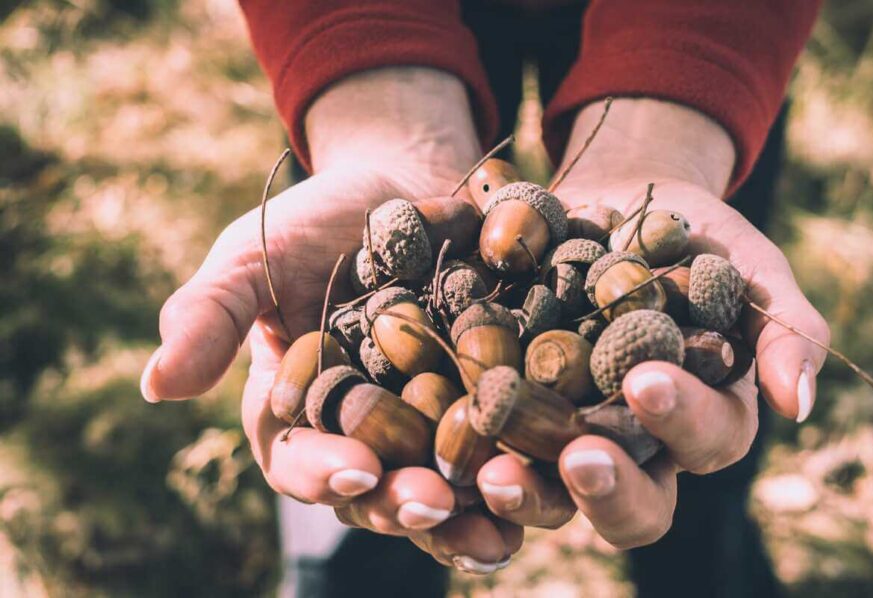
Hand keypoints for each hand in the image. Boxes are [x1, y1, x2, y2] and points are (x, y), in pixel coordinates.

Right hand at [140, 68, 521, 570]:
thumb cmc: (318, 223)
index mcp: (301, 414)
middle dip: (403, 504)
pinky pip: (508, 448)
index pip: (299, 461)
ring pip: (447, 486)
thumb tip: (156, 385)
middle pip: (379, 490)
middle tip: (432, 505)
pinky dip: (527, 467)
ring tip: (500, 526)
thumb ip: (210, 314)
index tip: (353, 471)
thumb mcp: (256, 255)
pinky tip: (554, 480)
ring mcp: (432, 425)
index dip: (323, 473)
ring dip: (471, 513)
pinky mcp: (492, 403)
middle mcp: (366, 434)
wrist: (406, 183)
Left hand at [479, 99, 829, 548]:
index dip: (682, 420)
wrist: (610, 200)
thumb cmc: (694, 234)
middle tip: (581, 458)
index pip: (707, 441)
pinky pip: (486, 453)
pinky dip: (466, 460)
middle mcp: (635, 447)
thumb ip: (784, 327)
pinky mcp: (505, 417)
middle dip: (609, 486)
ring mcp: (566, 438)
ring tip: (497, 475)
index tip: (647, 380)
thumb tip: (799, 405)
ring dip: (530, 494)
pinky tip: (441, 444)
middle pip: (634, 503)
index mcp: (700, 418)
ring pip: (554, 496)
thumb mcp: (747, 263)